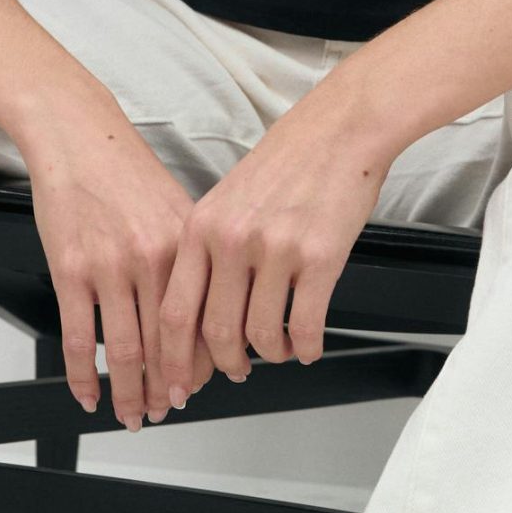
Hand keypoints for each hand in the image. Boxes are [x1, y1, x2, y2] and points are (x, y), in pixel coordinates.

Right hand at [22, 105, 218, 427]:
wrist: (78, 136)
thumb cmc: (125, 170)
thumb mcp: (175, 209)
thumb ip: (190, 260)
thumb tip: (205, 312)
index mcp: (186, 245)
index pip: (202, 322)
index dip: (203, 364)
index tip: (201, 386)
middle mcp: (153, 258)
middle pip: (168, 345)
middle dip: (168, 388)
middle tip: (166, 410)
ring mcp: (111, 266)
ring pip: (126, 351)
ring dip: (130, 393)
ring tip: (132, 413)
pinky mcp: (71, 269)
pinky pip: (80, 339)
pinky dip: (84, 376)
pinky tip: (88, 394)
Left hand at [157, 77, 389, 395]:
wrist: (338, 129)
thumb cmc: (287, 162)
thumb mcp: (226, 200)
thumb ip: (209, 250)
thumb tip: (201, 313)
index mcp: (201, 226)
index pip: (174, 311)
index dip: (173, 358)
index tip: (177, 382)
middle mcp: (233, 239)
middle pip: (216, 332)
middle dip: (226, 365)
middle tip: (236, 372)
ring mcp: (276, 249)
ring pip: (262, 335)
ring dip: (272, 355)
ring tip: (280, 350)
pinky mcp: (319, 257)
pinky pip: (306, 325)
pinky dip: (307, 347)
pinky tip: (309, 345)